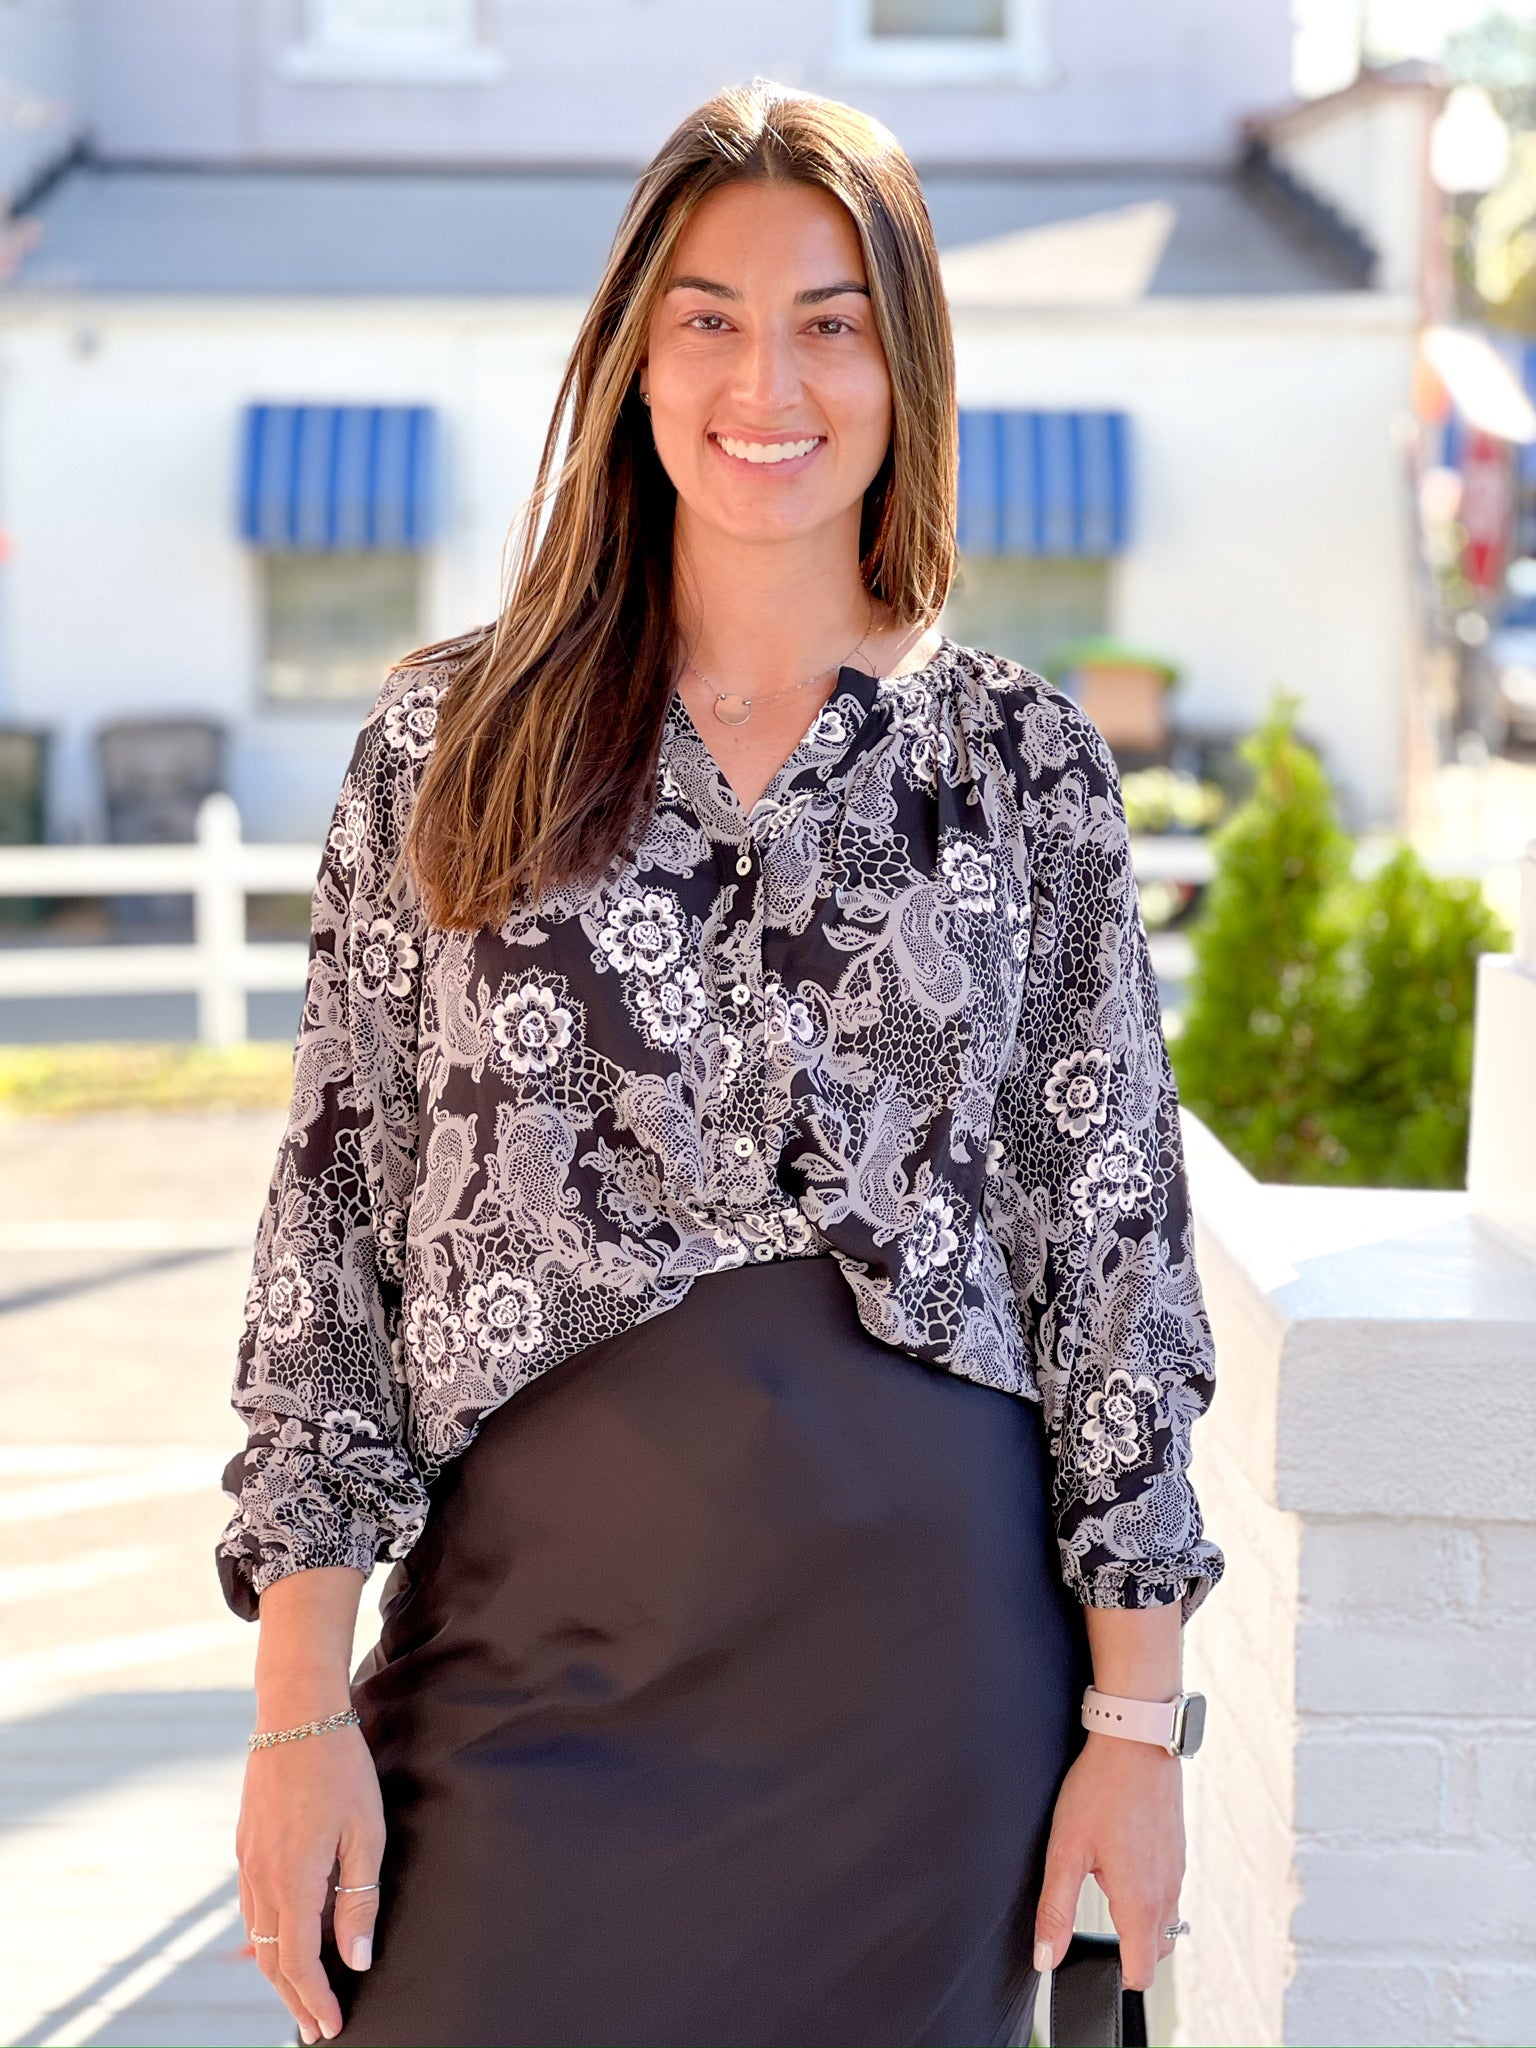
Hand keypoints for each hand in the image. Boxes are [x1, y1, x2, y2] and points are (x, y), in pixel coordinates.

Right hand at [236, 1718, 384, 2042]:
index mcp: (293, 1879)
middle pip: (271, 1959)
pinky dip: (268, 1935)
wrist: (296, 1713)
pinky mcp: (245, 1844)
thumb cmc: (342, 1769)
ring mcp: (248, 1861)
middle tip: (317, 2028)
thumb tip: (356, 1958)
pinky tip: (287, 1938)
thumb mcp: (365, 1832)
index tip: (332, 2026)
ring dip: (279, 1970)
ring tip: (305, 1993)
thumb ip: (359, 1898)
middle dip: (294, 1998)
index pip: (298, 1961)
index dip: (315, 1999)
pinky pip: (252, 1906)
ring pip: (258, 1936)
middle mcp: (261, 1877)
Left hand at [1032, 1732, 1185, 1992]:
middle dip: (1129, 1951)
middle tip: (1094, 1926)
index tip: (1091, 1959)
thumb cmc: (1099, 1790)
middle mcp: (1167, 1893)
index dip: (1115, 1976)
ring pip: (1165, 1919)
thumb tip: (1046, 1959)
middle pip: (1156, 1950)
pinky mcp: (1178, 1850)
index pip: (1141, 1972)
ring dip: (1139, 1920)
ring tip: (1103, 1885)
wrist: (1135, 1740)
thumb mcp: (1066, 1850)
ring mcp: (1177, 1870)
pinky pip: (1169, 1889)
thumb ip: (1056, 1910)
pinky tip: (1121, 1860)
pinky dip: (1149, 1892)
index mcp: (1140, 1902)